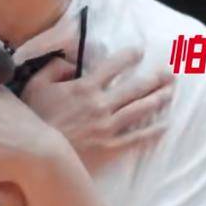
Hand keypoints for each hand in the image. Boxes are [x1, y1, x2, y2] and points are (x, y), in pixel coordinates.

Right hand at [21, 48, 172, 170]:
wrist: (36, 154)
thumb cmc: (34, 118)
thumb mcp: (35, 85)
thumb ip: (55, 68)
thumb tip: (73, 62)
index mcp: (85, 87)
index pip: (113, 66)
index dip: (129, 56)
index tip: (140, 50)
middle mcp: (101, 104)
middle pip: (135, 88)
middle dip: (155, 78)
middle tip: (170, 72)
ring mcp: (108, 127)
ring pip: (140, 109)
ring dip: (159, 99)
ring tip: (171, 91)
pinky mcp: (110, 147)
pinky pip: (137, 138)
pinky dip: (153, 130)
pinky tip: (165, 124)